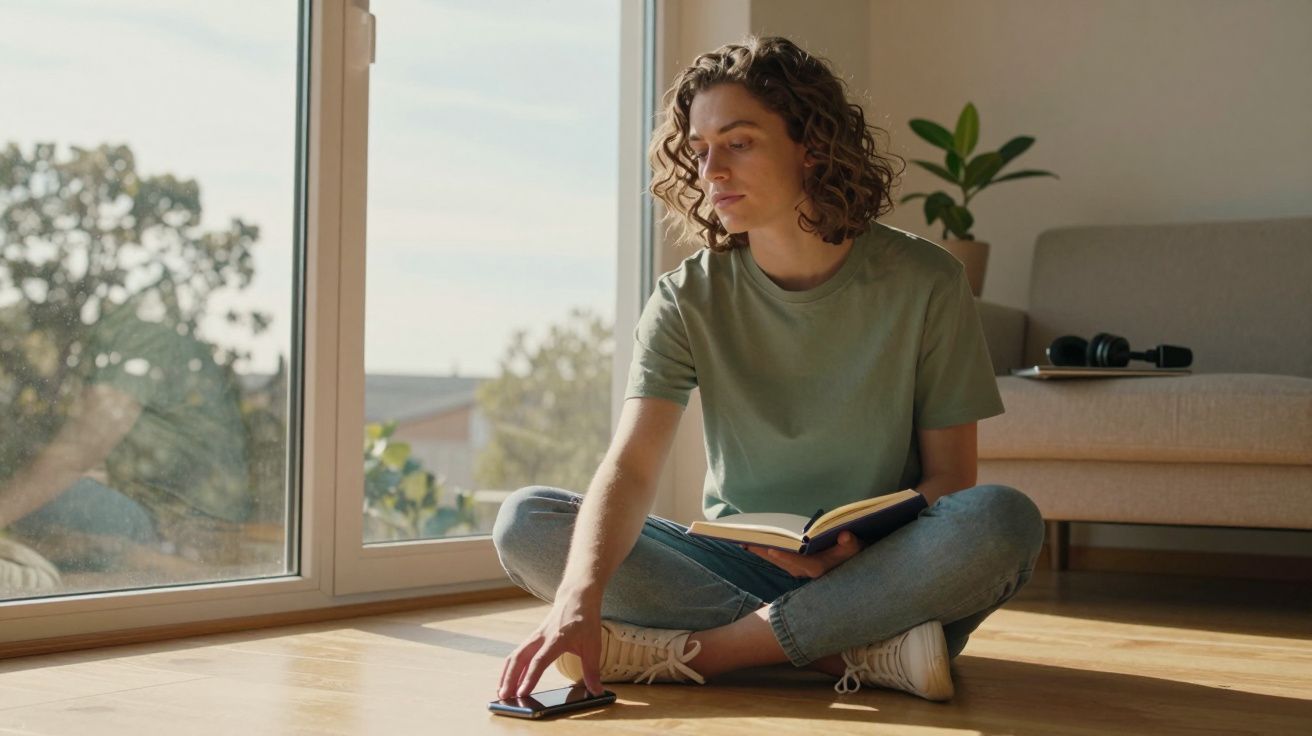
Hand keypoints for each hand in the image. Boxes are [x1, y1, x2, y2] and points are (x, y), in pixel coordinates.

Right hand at [498, 588, 604, 699]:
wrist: (577, 596)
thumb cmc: (584, 619)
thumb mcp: (593, 645)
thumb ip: (592, 670)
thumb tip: (596, 691)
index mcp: (556, 639)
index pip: (539, 661)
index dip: (529, 678)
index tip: (521, 693)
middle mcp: (541, 637)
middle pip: (519, 659)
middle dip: (509, 679)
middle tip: (503, 698)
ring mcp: (535, 636)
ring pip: (515, 655)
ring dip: (507, 674)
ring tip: (501, 692)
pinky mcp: (533, 637)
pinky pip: (518, 653)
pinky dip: (511, 667)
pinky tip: (510, 679)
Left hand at [743, 531, 864, 578]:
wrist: (851, 564)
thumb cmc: (853, 553)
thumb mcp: (855, 547)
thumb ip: (851, 544)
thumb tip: (845, 536)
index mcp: (818, 567)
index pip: (800, 562)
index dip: (786, 556)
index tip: (771, 549)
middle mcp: (805, 571)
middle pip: (781, 561)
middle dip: (763, 551)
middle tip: (745, 542)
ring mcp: (799, 569)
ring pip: (777, 560)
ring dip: (761, 551)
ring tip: (744, 541)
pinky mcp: (796, 566)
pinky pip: (778, 558)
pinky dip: (766, 551)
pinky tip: (755, 544)